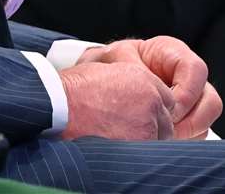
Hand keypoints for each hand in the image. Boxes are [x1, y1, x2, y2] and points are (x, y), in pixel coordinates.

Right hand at [58, 59, 174, 140]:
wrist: (58, 106)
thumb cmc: (73, 90)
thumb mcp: (104, 72)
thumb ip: (126, 83)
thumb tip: (129, 96)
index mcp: (143, 79)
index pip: (165, 99)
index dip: (152, 109)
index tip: (140, 116)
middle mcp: (151, 100)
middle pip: (165, 121)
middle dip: (151, 126)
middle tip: (129, 131)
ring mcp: (147, 124)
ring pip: (158, 138)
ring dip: (144, 140)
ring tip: (120, 140)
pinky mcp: (139, 143)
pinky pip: (147, 151)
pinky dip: (136, 152)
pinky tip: (118, 149)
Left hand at [84, 37, 221, 139]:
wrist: (108, 80)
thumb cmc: (116, 63)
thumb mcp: (119, 57)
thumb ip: (133, 67)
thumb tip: (150, 88)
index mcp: (176, 54)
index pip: (196, 70)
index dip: (185, 92)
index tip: (167, 109)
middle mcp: (191, 78)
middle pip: (211, 102)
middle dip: (191, 121)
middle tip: (167, 131)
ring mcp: (193, 100)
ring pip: (206, 122)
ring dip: (187, 134)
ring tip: (162, 138)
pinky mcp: (189, 120)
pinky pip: (197, 135)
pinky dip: (182, 141)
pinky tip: (161, 142)